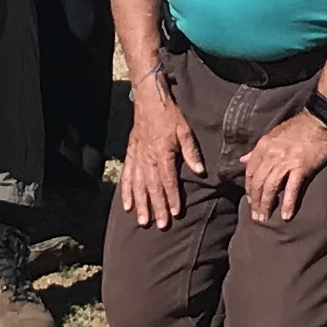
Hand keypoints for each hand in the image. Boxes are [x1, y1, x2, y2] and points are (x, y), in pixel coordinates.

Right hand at [120, 82, 201, 227]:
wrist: (148, 101)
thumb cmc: (169, 115)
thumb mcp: (185, 131)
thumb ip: (191, 153)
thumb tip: (200, 172)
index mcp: (162, 154)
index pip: (168, 181)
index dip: (172, 198)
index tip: (175, 213)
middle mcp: (147, 159)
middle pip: (152, 188)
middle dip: (156, 207)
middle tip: (159, 225)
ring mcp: (137, 158)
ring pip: (137, 186)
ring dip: (141, 204)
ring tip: (143, 220)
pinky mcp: (130, 155)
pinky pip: (127, 176)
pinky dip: (126, 192)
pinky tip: (127, 205)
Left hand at [242, 108, 326, 223]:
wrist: (318, 121)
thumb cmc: (296, 128)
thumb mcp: (272, 136)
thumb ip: (257, 151)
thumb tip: (242, 160)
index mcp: (263, 147)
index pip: (250, 172)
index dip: (249, 189)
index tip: (250, 201)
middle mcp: (271, 155)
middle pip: (258, 183)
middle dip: (255, 202)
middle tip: (256, 217)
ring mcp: (286, 162)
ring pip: (271, 188)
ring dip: (266, 205)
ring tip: (265, 218)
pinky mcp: (301, 168)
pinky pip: (291, 189)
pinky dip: (287, 203)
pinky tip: (285, 215)